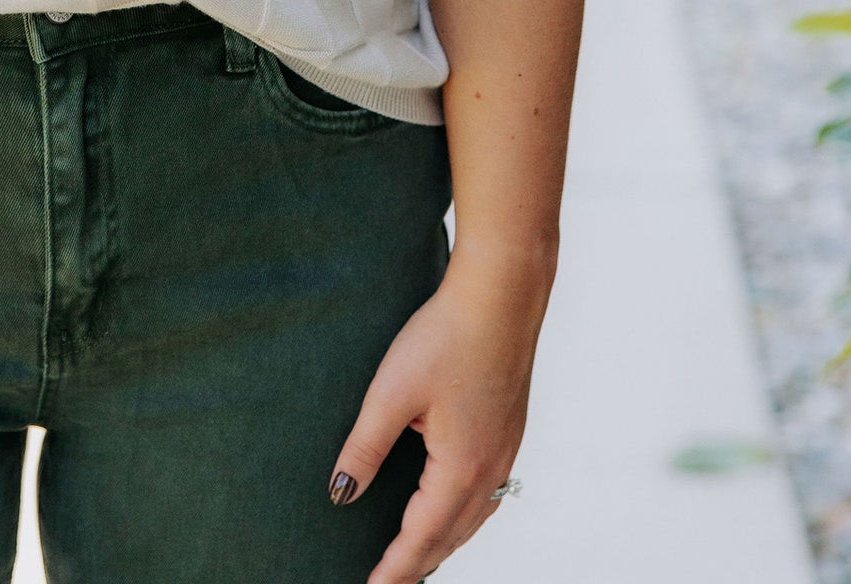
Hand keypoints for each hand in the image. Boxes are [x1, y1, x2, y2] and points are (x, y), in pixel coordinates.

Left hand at [327, 246, 550, 582]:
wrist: (502, 294)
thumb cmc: (447, 337)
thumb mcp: (392, 393)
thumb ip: (364, 447)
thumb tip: (341, 494)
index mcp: (460, 469)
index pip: (421, 538)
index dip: (394, 570)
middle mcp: (490, 469)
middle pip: (450, 537)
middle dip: (418, 564)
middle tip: (388, 583)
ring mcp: (505, 450)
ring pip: (473, 518)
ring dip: (442, 542)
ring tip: (416, 557)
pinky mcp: (509, 429)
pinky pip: (486, 493)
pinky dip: (463, 515)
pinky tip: (453, 505)